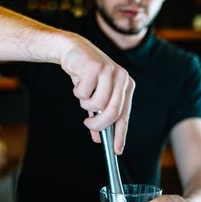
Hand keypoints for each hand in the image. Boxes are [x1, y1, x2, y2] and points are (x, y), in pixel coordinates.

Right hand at [60, 34, 134, 153]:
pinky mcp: (96, 67)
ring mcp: (110, 71)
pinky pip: (84, 94)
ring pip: (98, 105)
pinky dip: (78, 92)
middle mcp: (122, 79)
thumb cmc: (87, 77)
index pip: (125, 116)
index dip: (120, 135)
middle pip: (113, 113)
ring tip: (83, 94)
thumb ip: (99, 117)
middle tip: (88, 124)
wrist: (73, 50)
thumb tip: (98, 138)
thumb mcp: (95, 99)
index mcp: (127, 87)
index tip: (117, 151)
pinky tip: (78, 81)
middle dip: (98, 124)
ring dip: (85, 104)